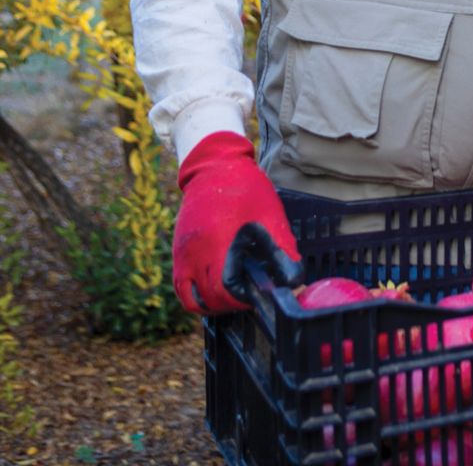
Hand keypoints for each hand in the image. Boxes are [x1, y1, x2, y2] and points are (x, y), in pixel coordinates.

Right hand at [173, 132, 301, 315]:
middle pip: (210, 300)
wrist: (215, 166)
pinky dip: (198, 295)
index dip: (245, 298)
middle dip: (233, 304)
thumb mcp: (271, 217)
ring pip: (193, 300)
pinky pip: (181, 288)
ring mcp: (183, 255)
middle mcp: (195, 254)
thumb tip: (294, 282)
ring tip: (234, 294)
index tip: (261, 293)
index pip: (226, 290)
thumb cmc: (247, 189)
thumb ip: (283, 250)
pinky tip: (217, 287)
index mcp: (218, 244)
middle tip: (251, 295)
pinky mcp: (178, 253)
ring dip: (213, 304)